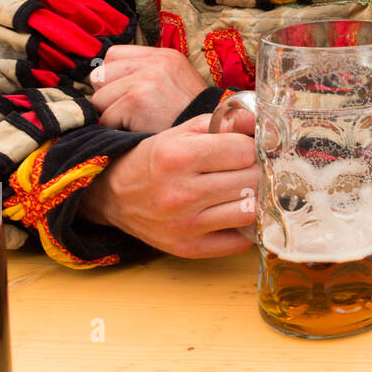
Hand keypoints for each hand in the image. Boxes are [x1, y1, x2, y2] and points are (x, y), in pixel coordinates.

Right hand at [78, 112, 257, 257]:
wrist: (113, 194)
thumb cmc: (155, 159)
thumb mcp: (183, 131)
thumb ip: (224, 122)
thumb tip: (259, 124)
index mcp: (179, 157)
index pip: (244, 151)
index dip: (252, 148)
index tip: (248, 149)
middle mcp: (181, 193)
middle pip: (251, 181)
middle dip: (258, 172)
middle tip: (252, 169)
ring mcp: (184, 225)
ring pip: (249, 212)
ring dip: (255, 199)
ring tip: (246, 190)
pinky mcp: (187, 248)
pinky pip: (238, 243)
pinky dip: (245, 229)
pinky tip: (235, 213)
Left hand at [91, 45, 209, 131]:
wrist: (213, 136)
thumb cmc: (190, 116)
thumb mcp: (176, 82)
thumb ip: (145, 73)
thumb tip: (101, 78)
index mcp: (164, 55)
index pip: (112, 55)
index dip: (114, 78)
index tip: (128, 95)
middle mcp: (155, 62)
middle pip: (100, 75)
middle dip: (109, 97)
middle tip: (133, 111)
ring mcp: (146, 79)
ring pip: (99, 98)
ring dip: (113, 115)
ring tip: (140, 121)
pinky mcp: (136, 100)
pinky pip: (106, 118)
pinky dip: (118, 130)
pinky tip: (140, 130)